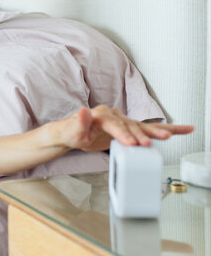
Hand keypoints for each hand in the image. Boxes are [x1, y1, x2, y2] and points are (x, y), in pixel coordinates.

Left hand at [59, 106, 193, 150]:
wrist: (73, 133)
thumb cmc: (73, 133)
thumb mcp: (72, 131)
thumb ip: (79, 122)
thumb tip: (83, 110)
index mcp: (101, 115)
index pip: (115, 125)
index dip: (123, 134)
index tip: (130, 144)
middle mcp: (114, 115)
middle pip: (131, 126)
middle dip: (141, 135)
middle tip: (148, 145)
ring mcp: (123, 121)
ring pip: (144, 127)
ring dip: (158, 132)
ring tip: (172, 136)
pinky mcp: (129, 129)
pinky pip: (149, 129)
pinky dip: (167, 129)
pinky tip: (183, 129)